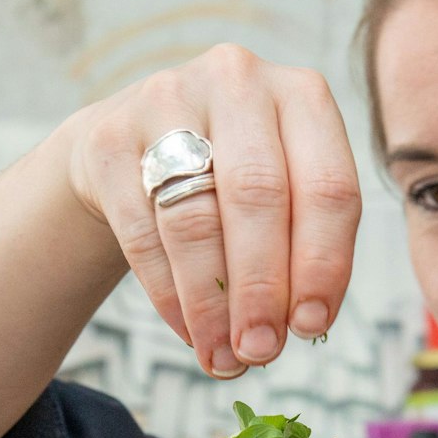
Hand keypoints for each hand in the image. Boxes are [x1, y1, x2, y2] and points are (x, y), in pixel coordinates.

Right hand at [61, 44, 363, 378]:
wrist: (136, 143)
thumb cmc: (232, 178)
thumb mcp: (285, 189)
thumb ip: (303, 245)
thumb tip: (302, 326)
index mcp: (303, 94)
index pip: (328, 187)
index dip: (323, 265)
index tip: (311, 327)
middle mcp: (238, 80)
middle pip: (258, 197)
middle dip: (262, 288)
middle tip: (261, 351)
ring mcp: (166, 99)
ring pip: (195, 218)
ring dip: (211, 302)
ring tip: (223, 356)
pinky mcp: (109, 136)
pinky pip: (143, 230)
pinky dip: (169, 293)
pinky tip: (189, 331)